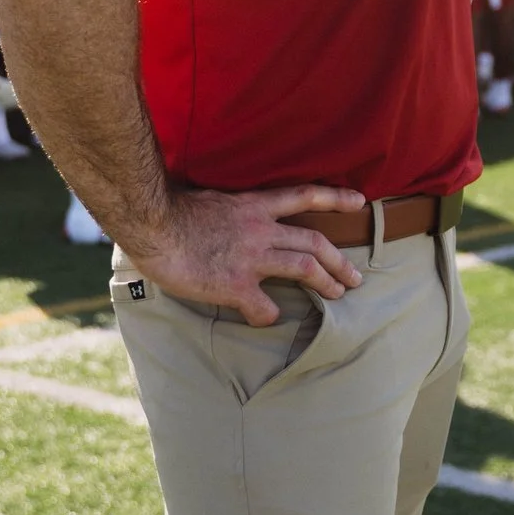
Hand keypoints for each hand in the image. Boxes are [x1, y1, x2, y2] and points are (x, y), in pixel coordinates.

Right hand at [121, 183, 367, 326]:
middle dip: (339, 261)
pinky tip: (266, 319)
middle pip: (315, 242)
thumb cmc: (173, 210)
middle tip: (354, 278)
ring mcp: (251, 258)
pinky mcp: (235, 285)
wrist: (154, 226)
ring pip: (304, 269)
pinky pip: (264, 308)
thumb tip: (233, 218)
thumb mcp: (212, 199)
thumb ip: (232, 211)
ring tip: (338, 295)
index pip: (304, 196)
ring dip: (326, 283)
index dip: (335, 198)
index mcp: (254, 206)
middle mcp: (260, 230)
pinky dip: (269, 316)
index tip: (359, 201)